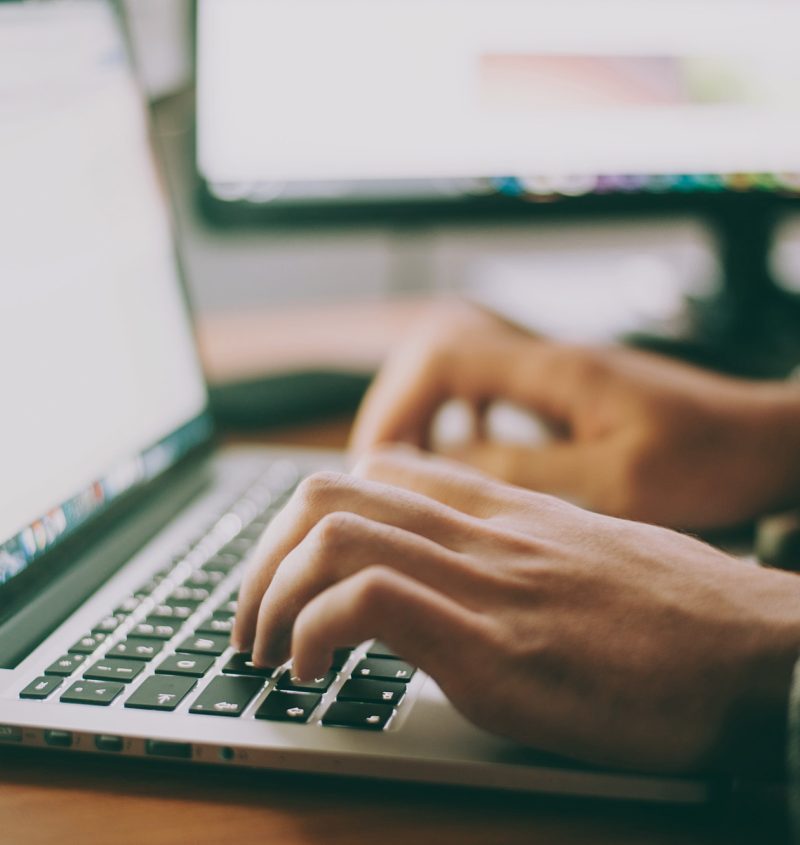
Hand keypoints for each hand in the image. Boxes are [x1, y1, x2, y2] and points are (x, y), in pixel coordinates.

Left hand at [234, 446, 799, 774]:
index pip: (374, 471)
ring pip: (332, 535)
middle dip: (263, 556)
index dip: (308, 515)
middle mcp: (481, 533)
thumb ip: (517, 549)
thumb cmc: (679, 616)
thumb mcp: (585, 556)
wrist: (758, 651)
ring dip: (270, 594)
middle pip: (329, 494)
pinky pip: (367, 602)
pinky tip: (312, 674)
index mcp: (501, 512)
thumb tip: (464, 570)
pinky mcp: (494, 647)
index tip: (290, 568)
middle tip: (251, 617)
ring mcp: (483, 583)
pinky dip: (313, 632)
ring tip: (265, 651)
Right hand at [350, 300, 799, 529]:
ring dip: (424, 415)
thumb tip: (446, 468)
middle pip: (437, 355)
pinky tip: (460, 460)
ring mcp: (557, 376)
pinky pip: (490, 395)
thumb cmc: (713, 459)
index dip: (396, 404)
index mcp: (556, 371)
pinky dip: (459, 423)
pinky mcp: (567, 397)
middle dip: (397, 408)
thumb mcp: (617, 482)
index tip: (377, 459)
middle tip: (379, 468)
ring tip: (407, 468)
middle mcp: (549, 362)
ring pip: (459, 374)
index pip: (442, 356)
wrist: (771, 442)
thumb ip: (526, 471)